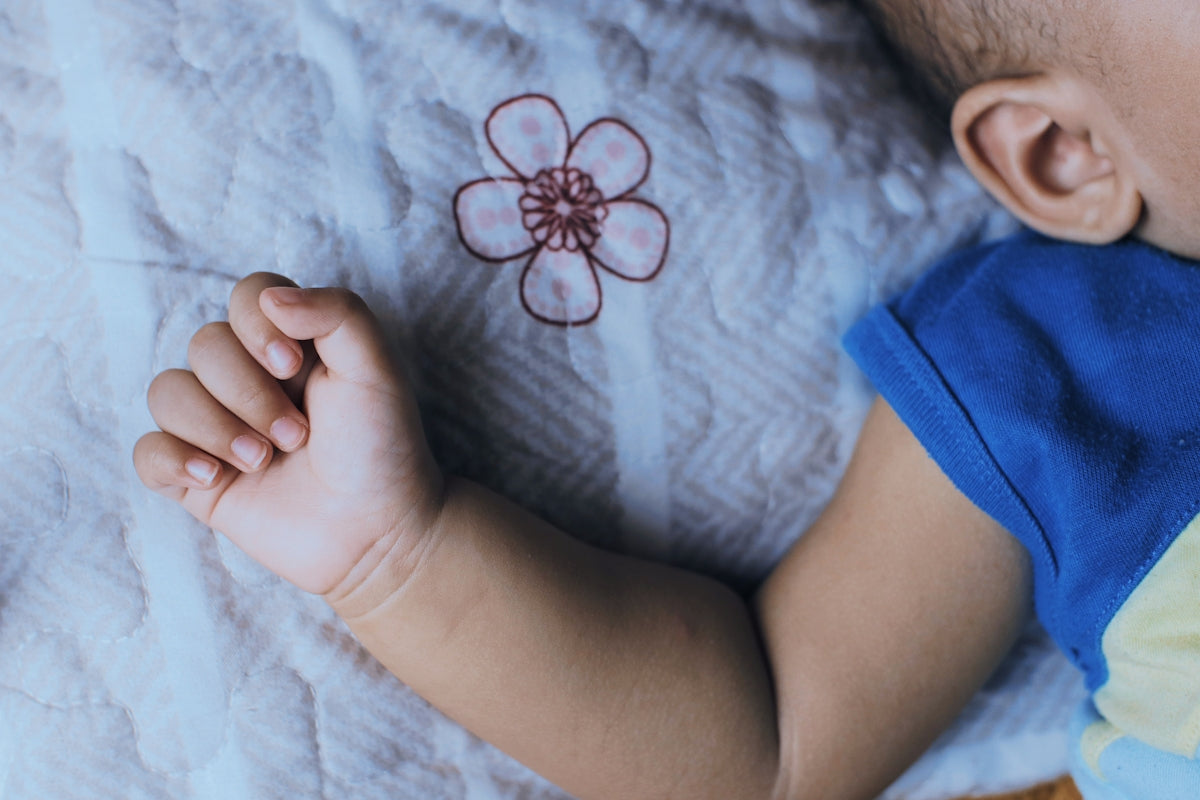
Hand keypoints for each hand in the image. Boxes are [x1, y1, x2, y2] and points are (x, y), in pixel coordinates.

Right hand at [134, 273, 442, 594]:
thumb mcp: (377, 369)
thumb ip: (337, 313)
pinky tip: (216, 479)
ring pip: (167, 392)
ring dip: (214, 427)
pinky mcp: (198, 479)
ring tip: (263, 461)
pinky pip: (147, 451)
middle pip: (204, 346)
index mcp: (292, 346)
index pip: (248, 297)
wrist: (378, 533)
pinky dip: (173, 460)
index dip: (257, 327)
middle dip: (248, 392)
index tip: (293, 367)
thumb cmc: (382, 448)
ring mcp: (219, 428)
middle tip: (296, 435)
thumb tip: (270, 298)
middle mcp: (249, 379)